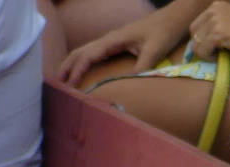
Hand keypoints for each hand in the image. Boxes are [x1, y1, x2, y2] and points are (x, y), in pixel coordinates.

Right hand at [57, 1, 195, 85]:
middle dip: (67, 66)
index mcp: (114, 40)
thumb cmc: (164, 32)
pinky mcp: (117, 44)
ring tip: (62, 78)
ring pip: (85, 51)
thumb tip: (129, 81)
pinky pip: (94, 53)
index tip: (71, 84)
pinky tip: (81, 70)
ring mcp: (112, 41)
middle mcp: (109, 39)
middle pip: (80, 52)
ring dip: (72, 63)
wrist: (172, 19)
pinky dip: (83, 61)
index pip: (89, 56)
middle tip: (57, 83)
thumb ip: (142, 65)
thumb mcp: (155, 50)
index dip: (78, 70)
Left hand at [190, 2, 229, 58]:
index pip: (197, 25)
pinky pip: (203, 50)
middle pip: (194, 33)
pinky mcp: (219, 34)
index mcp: (217, 6)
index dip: (203, 39)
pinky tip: (223, 58)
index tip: (216, 48)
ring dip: (207, 53)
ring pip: (197, 43)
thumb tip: (201, 41)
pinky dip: (210, 58)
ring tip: (222, 56)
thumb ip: (219, 26)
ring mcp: (216, 21)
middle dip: (202, 46)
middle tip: (218, 54)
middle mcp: (214, 9)